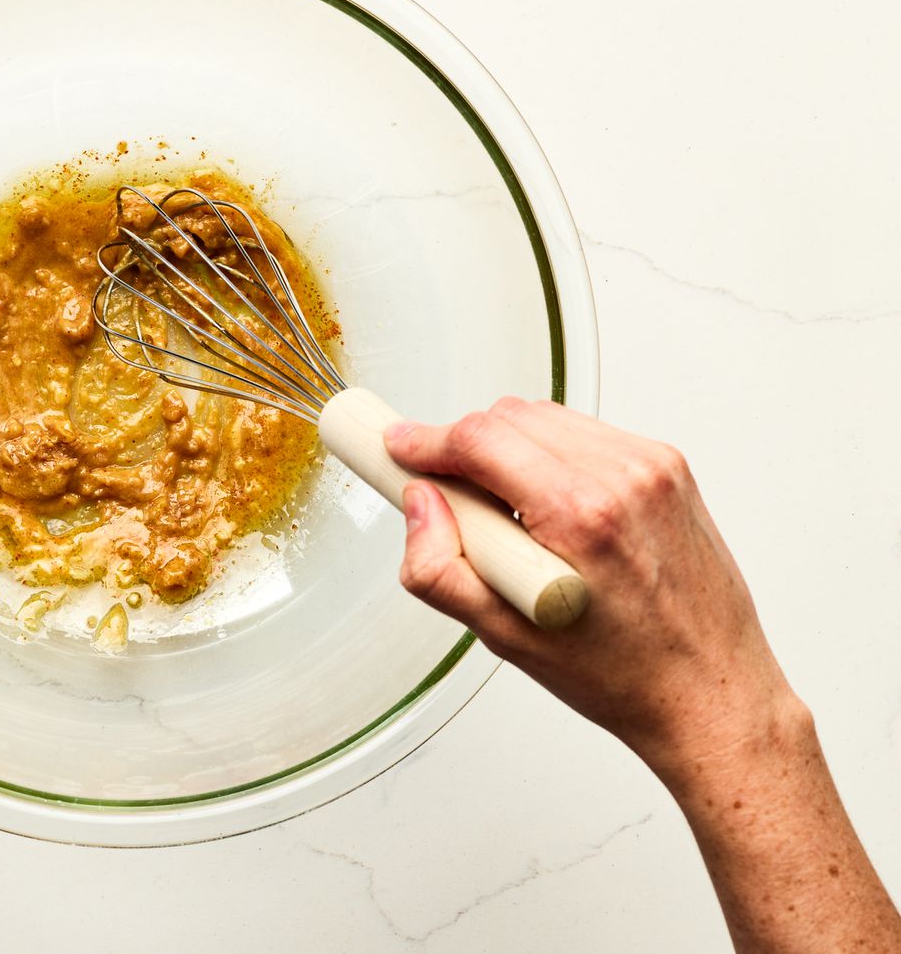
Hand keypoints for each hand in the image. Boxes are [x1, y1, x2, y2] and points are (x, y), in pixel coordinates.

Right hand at [383, 397, 799, 777]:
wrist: (711, 693)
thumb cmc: (624, 676)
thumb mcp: (506, 639)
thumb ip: (439, 570)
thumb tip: (419, 506)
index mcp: (583, 514)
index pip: (481, 438)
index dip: (426, 439)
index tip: (399, 447)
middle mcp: (625, 477)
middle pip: (508, 417)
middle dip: (463, 447)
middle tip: (446, 497)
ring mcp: (653, 466)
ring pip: (545, 419)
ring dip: (507, 449)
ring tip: (505, 515)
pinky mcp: (668, 467)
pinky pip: (584, 435)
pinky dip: (551, 457)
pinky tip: (549, 510)